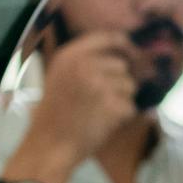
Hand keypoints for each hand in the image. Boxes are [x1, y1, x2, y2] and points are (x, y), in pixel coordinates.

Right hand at [20, 31, 141, 175]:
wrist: (50, 145)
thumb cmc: (57, 113)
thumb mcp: (61, 76)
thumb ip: (87, 61)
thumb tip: (127, 54)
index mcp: (70, 55)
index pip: (108, 38)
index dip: (125, 45)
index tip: (133, 54)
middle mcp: (84, 65)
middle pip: (122, 66)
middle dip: (119, 83)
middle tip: (102, 100)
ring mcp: (99, 85)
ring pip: (130, 86)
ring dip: (121, 100)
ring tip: (99, 111)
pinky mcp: (111, 105)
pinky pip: (130, 107)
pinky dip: (122, 117)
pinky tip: (103, 122)